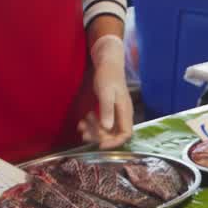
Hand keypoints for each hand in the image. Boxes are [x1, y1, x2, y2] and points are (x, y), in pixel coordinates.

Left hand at [80, 35, 133, 149]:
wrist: (107, 62)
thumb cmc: (108, 76)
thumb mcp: (106, 93)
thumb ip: (107, 110)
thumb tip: (107, 128)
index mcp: (125, 111)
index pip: (125, 134)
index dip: (114, 142)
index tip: (100, 145)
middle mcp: (122, 115)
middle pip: (114, 134)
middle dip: (99, 137)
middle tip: (85, 133)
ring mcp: (116, 113)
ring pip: (107, 130)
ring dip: (94, 132)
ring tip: (81, 126)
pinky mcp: (109, 110)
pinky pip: (102, 123)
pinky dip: (92, 125)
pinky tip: (83, 121)